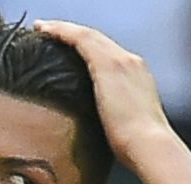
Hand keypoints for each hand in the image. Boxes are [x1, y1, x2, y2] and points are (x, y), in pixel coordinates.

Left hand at [33, 19, 174, 166]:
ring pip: (87, 34)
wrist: (149, 146)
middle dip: (73, 32)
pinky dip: (61, 31)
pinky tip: (44, 31)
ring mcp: (121, 61)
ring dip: (63, 28)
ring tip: (42, 27)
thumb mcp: (124, 129)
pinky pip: (80, 38)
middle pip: (97, 39)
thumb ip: (111, 120)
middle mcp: (131, 62)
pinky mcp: (108, 65)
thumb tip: (93, 131)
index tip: (69, 49)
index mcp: (137, 78)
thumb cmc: (137, 149)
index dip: (87, 47)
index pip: (108, 54)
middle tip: (48, 30)